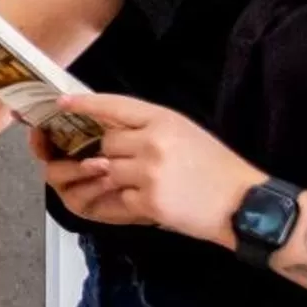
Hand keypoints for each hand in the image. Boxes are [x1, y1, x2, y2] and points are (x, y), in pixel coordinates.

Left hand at [34, 95, 265, 246]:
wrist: (245, 204)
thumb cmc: (217, 167)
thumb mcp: (185, 132)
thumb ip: (149, 127)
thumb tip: (110, 127)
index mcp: (163, 119)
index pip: (114, 106)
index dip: (85, 104)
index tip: (62, 102)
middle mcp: (152, 142)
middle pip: (106, 143)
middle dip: (112, 153)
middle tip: (131, 161)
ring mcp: (148, 172)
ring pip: (108, 170)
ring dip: (119, 178)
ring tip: (148, 181)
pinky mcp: (148, 201)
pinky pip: (119, 197)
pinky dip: (129, 199)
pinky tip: (153, 198)